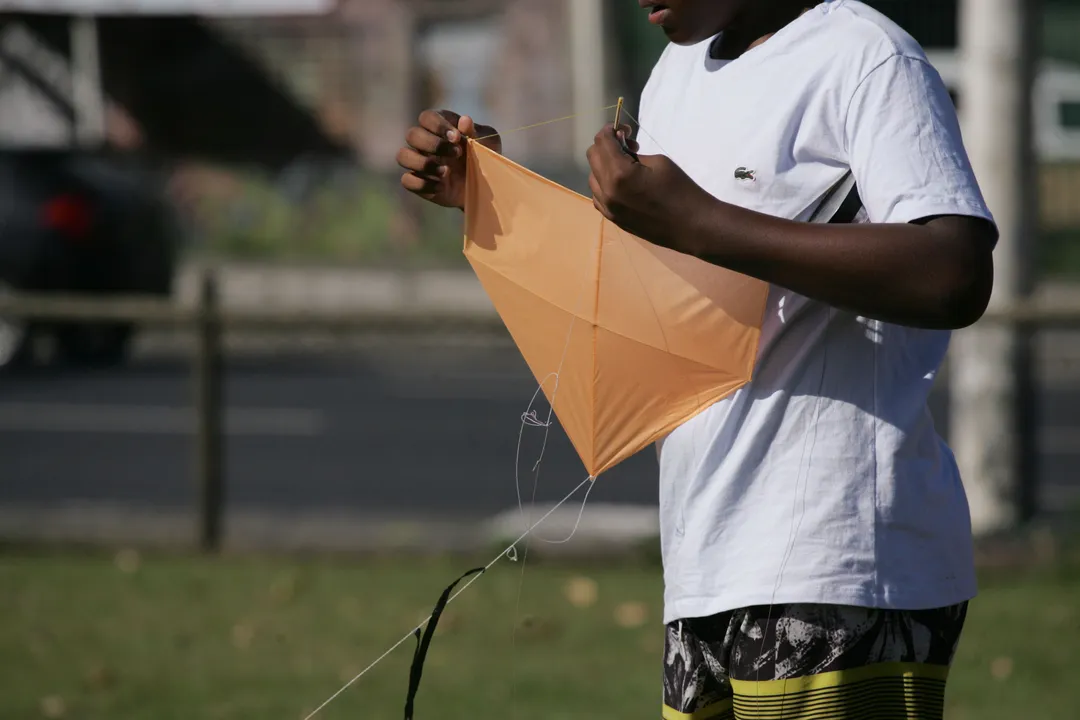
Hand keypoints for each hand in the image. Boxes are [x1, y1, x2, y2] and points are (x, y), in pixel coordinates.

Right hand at [398, 109, 501, 209]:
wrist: (486, 187)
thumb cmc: (484, 156)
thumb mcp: (488, 142)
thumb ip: (476, 131)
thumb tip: (464, 121)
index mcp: (439, 126)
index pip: (426, 117)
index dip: (438, 126)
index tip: (457, 138)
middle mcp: (425, 142)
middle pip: (411, 134)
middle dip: (433, 144)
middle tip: (457, 154)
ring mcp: (419, 162)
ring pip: (402, 156)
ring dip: (423, 163)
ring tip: (447, 172)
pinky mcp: (419, 182)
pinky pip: (406, 181)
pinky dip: (422, 184)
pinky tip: (442, 187)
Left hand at [586, 124, 706, 252]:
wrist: (691, 226)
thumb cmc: (681, 190)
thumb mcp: (658, 162)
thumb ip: (633, 153)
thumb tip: (620, 147)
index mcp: (619, 174)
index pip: (602, 142)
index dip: (610, 130)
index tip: (624, 129)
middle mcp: (607, 192)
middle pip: (593, 157)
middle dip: (606, 146)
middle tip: (628, 146)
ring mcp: (608, 208)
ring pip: (593, 177)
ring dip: (605, 166)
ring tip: (627, 167)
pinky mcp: (613, 219)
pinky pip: (599, 196)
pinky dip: (605, 184)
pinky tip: (623, 184)